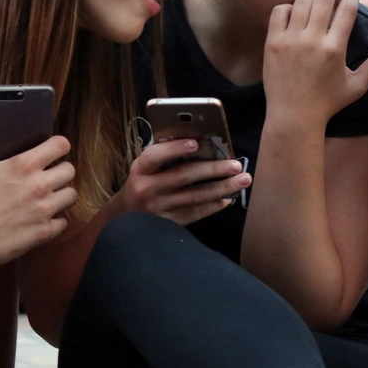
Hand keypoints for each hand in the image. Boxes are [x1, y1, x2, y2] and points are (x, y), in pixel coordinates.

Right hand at [0, 130, 79, 265]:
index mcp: (25, 164)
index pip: (61, 145)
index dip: (58, 146)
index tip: (51, 151)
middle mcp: (41, 184)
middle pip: (70, 170)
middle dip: (61, 171)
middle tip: (48, 176)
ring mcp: (45, 209)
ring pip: (71, 195)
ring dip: (61, 195)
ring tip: (49, 197)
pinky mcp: (45, 230)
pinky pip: (63, 222)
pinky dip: (55, 220)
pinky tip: (44, 219)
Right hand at [117, 139, 250, 224]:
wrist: (123, 218)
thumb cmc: (142, 183)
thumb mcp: (145, 168)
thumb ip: (166, 157)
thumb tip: (202, 142)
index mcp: (140, 170)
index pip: (155, 156)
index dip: (175, 148)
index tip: (196, 143)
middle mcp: (148, 189)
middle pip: (183, 177)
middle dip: (213, 169)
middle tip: (236, 165)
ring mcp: (159, 209)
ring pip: (195, 197)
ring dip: (223, 188)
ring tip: (243, 180)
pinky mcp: (169, 224)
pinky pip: (196, 213)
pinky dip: (214, 205)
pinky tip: (228, 198)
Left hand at [263, 0, 367, 125]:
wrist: (294, 116)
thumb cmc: (329, 102)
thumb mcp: (358, 85)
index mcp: (335, 49)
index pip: (346, 10)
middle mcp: (312, 41)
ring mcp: (290, 41)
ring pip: (301, 1)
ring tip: (315, 1)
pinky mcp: (273, 43)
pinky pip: (280, 11)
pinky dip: (289, 8)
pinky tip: (295, 15)